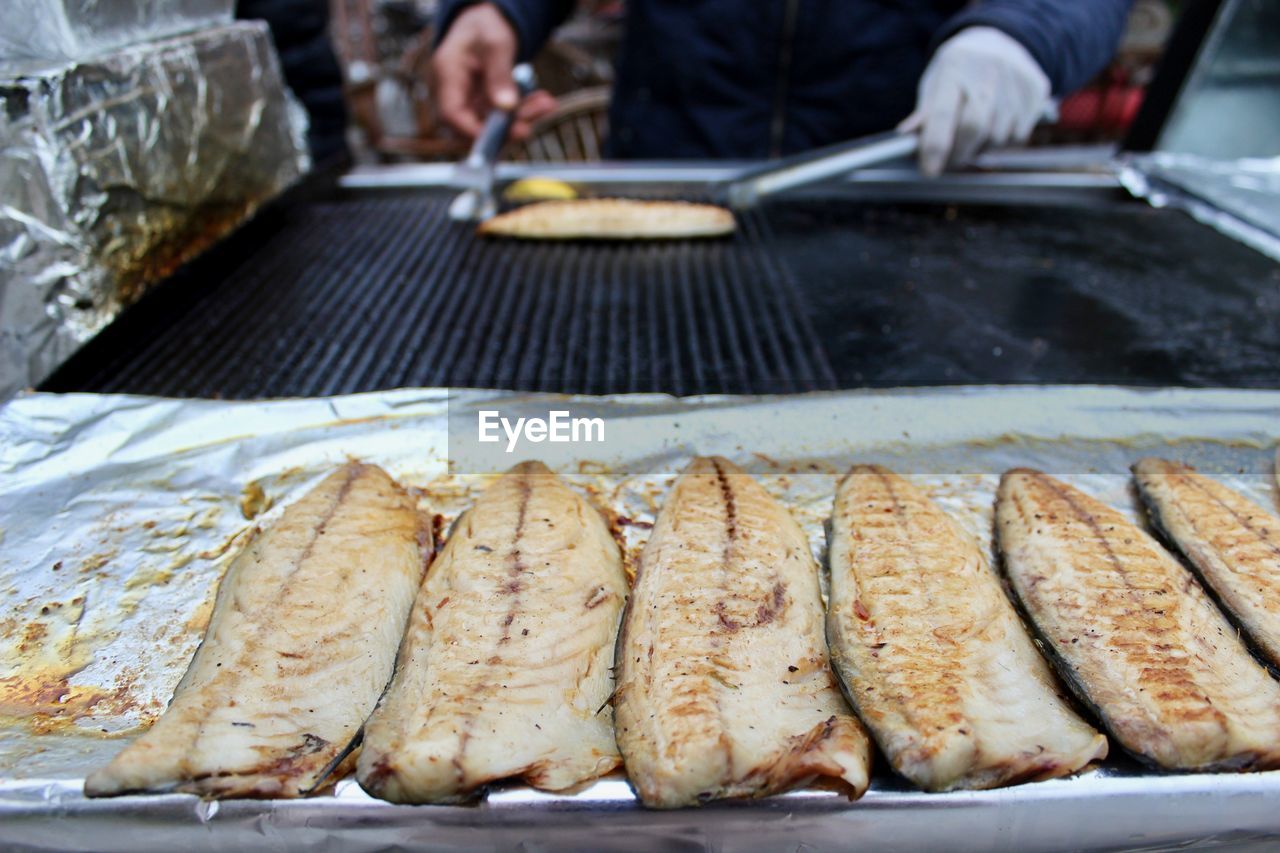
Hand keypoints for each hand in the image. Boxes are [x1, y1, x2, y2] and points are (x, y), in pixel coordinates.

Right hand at [430, 3, 557, 140]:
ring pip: (492, 124)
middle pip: (473, 124)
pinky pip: (502, 117)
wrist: (484, 24)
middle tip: (534, 119)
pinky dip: (523, 111)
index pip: (451, 114)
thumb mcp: (496, 43)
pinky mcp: (482, 106)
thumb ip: (499, 74)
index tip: (506, 134)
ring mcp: (467, 101)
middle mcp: (452, 93)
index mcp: (446, 73)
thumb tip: (506, 107)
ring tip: (546, 104)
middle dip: (507, 127)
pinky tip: (542, 102)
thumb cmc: (484, 27)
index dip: (475, 132)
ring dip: (521, 118)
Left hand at [899, 26, 1050, 176]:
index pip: (943, 113)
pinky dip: (1003, 140)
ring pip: (997, 137)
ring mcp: (1016, 79)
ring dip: (981, 147)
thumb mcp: (934, 83)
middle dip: (958, 154)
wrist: (996, 42)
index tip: (929, 171)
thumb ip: (924, 113)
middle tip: (949, 161)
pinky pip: (1018, 135)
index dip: (935, 146)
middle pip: (973, 128)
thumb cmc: (957, 71)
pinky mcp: (1036, 90)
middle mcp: (988, 70)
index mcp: (955, 67)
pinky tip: (995, 124)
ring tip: (973, 134)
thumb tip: (905, 139)